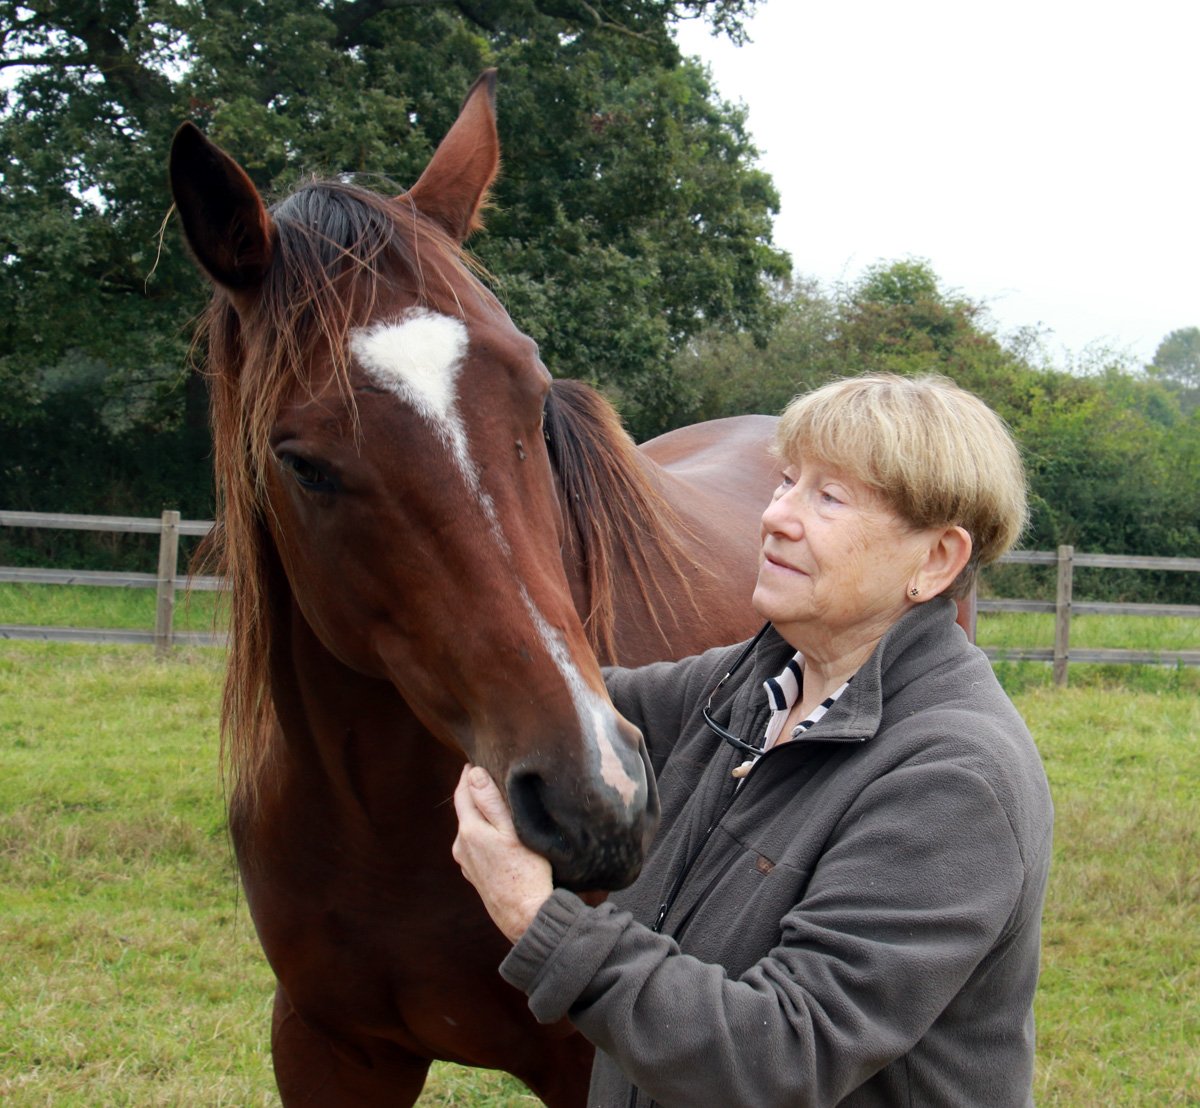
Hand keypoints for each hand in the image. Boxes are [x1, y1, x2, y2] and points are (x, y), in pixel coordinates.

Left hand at [452, 764, 552, 943]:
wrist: (525, 915)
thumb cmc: (525, 870)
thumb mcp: (511, 830)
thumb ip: (490, 801)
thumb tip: (472, 773)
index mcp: (469, 831)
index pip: (462, 794)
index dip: (468, 776)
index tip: (475, 761)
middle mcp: (461, 847)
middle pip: (466, 812)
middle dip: (475, 795)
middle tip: (490, 778)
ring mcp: (467, 864)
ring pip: (471, 830)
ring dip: (480, 817)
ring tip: (498, 806)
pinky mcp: (476, 876)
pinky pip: (476, 847)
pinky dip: (484, 836)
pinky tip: (499, 838)